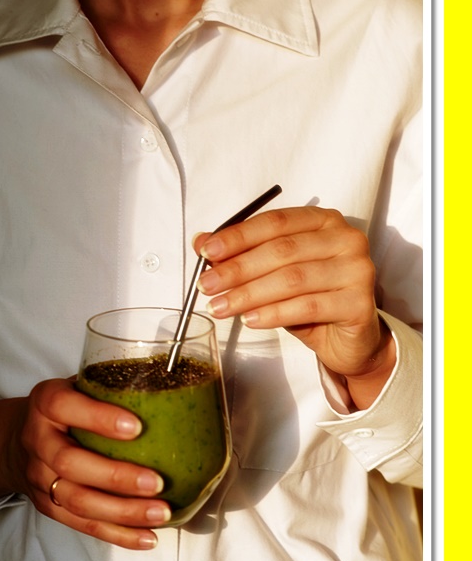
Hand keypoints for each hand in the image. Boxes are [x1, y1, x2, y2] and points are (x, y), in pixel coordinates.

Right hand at [0, 379, 170, 549]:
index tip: (136, 427)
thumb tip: (171, 382)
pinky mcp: (48, 506)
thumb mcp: (78, 385)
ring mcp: (40, 477)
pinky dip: (117, 534)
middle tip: (156, 482)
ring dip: (122, 512)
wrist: (15, 440)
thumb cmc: (63, 408)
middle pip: (71, 464)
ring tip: (160, 512)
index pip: (66, 407)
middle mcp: (38, 439)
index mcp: (46, 402)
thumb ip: (110, 385)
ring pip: (77, 501)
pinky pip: (82, 525)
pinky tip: (147, 536)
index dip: (100, 418)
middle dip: (116, 477)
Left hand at [193, 206, 395, 408]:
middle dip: (238, 269)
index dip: (238, 236)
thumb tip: (201, 242)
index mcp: (323, 221)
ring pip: (292, 279)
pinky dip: (273, 313)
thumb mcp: (272, 273)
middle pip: (282, 250)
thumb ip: (241, 255)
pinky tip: (250, 319)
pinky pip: (307, 306)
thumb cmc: (310, 298)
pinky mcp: (359, 303)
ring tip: (220, 306)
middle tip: (206, 285)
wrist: (348, 339)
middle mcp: (345, 239)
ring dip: (249, 294)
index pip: (275, 222)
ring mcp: (357, 269)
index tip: (206, 252)